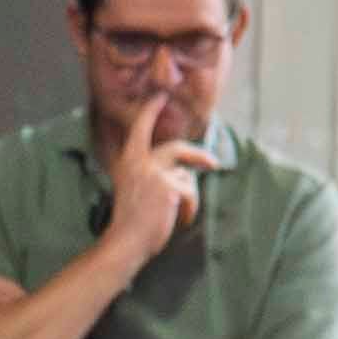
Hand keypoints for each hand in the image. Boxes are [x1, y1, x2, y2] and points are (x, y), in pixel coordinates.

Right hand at [101, 109, 214, 256]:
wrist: (125, 241)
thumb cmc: (129, 222)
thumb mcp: (132, 189)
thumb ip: (149, 173)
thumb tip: (183, 170)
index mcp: (128, 161)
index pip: (140, 128)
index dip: (150, 111)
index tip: (160, 97)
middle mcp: (140, 162)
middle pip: (176, 149)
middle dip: (197, 156)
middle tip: (213, 163)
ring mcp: (155, 173)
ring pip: (186, 177)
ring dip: (188, 198)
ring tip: (178, 215)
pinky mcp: (169, 187)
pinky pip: (191, 193)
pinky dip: (190, 209)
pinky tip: (180, 221)